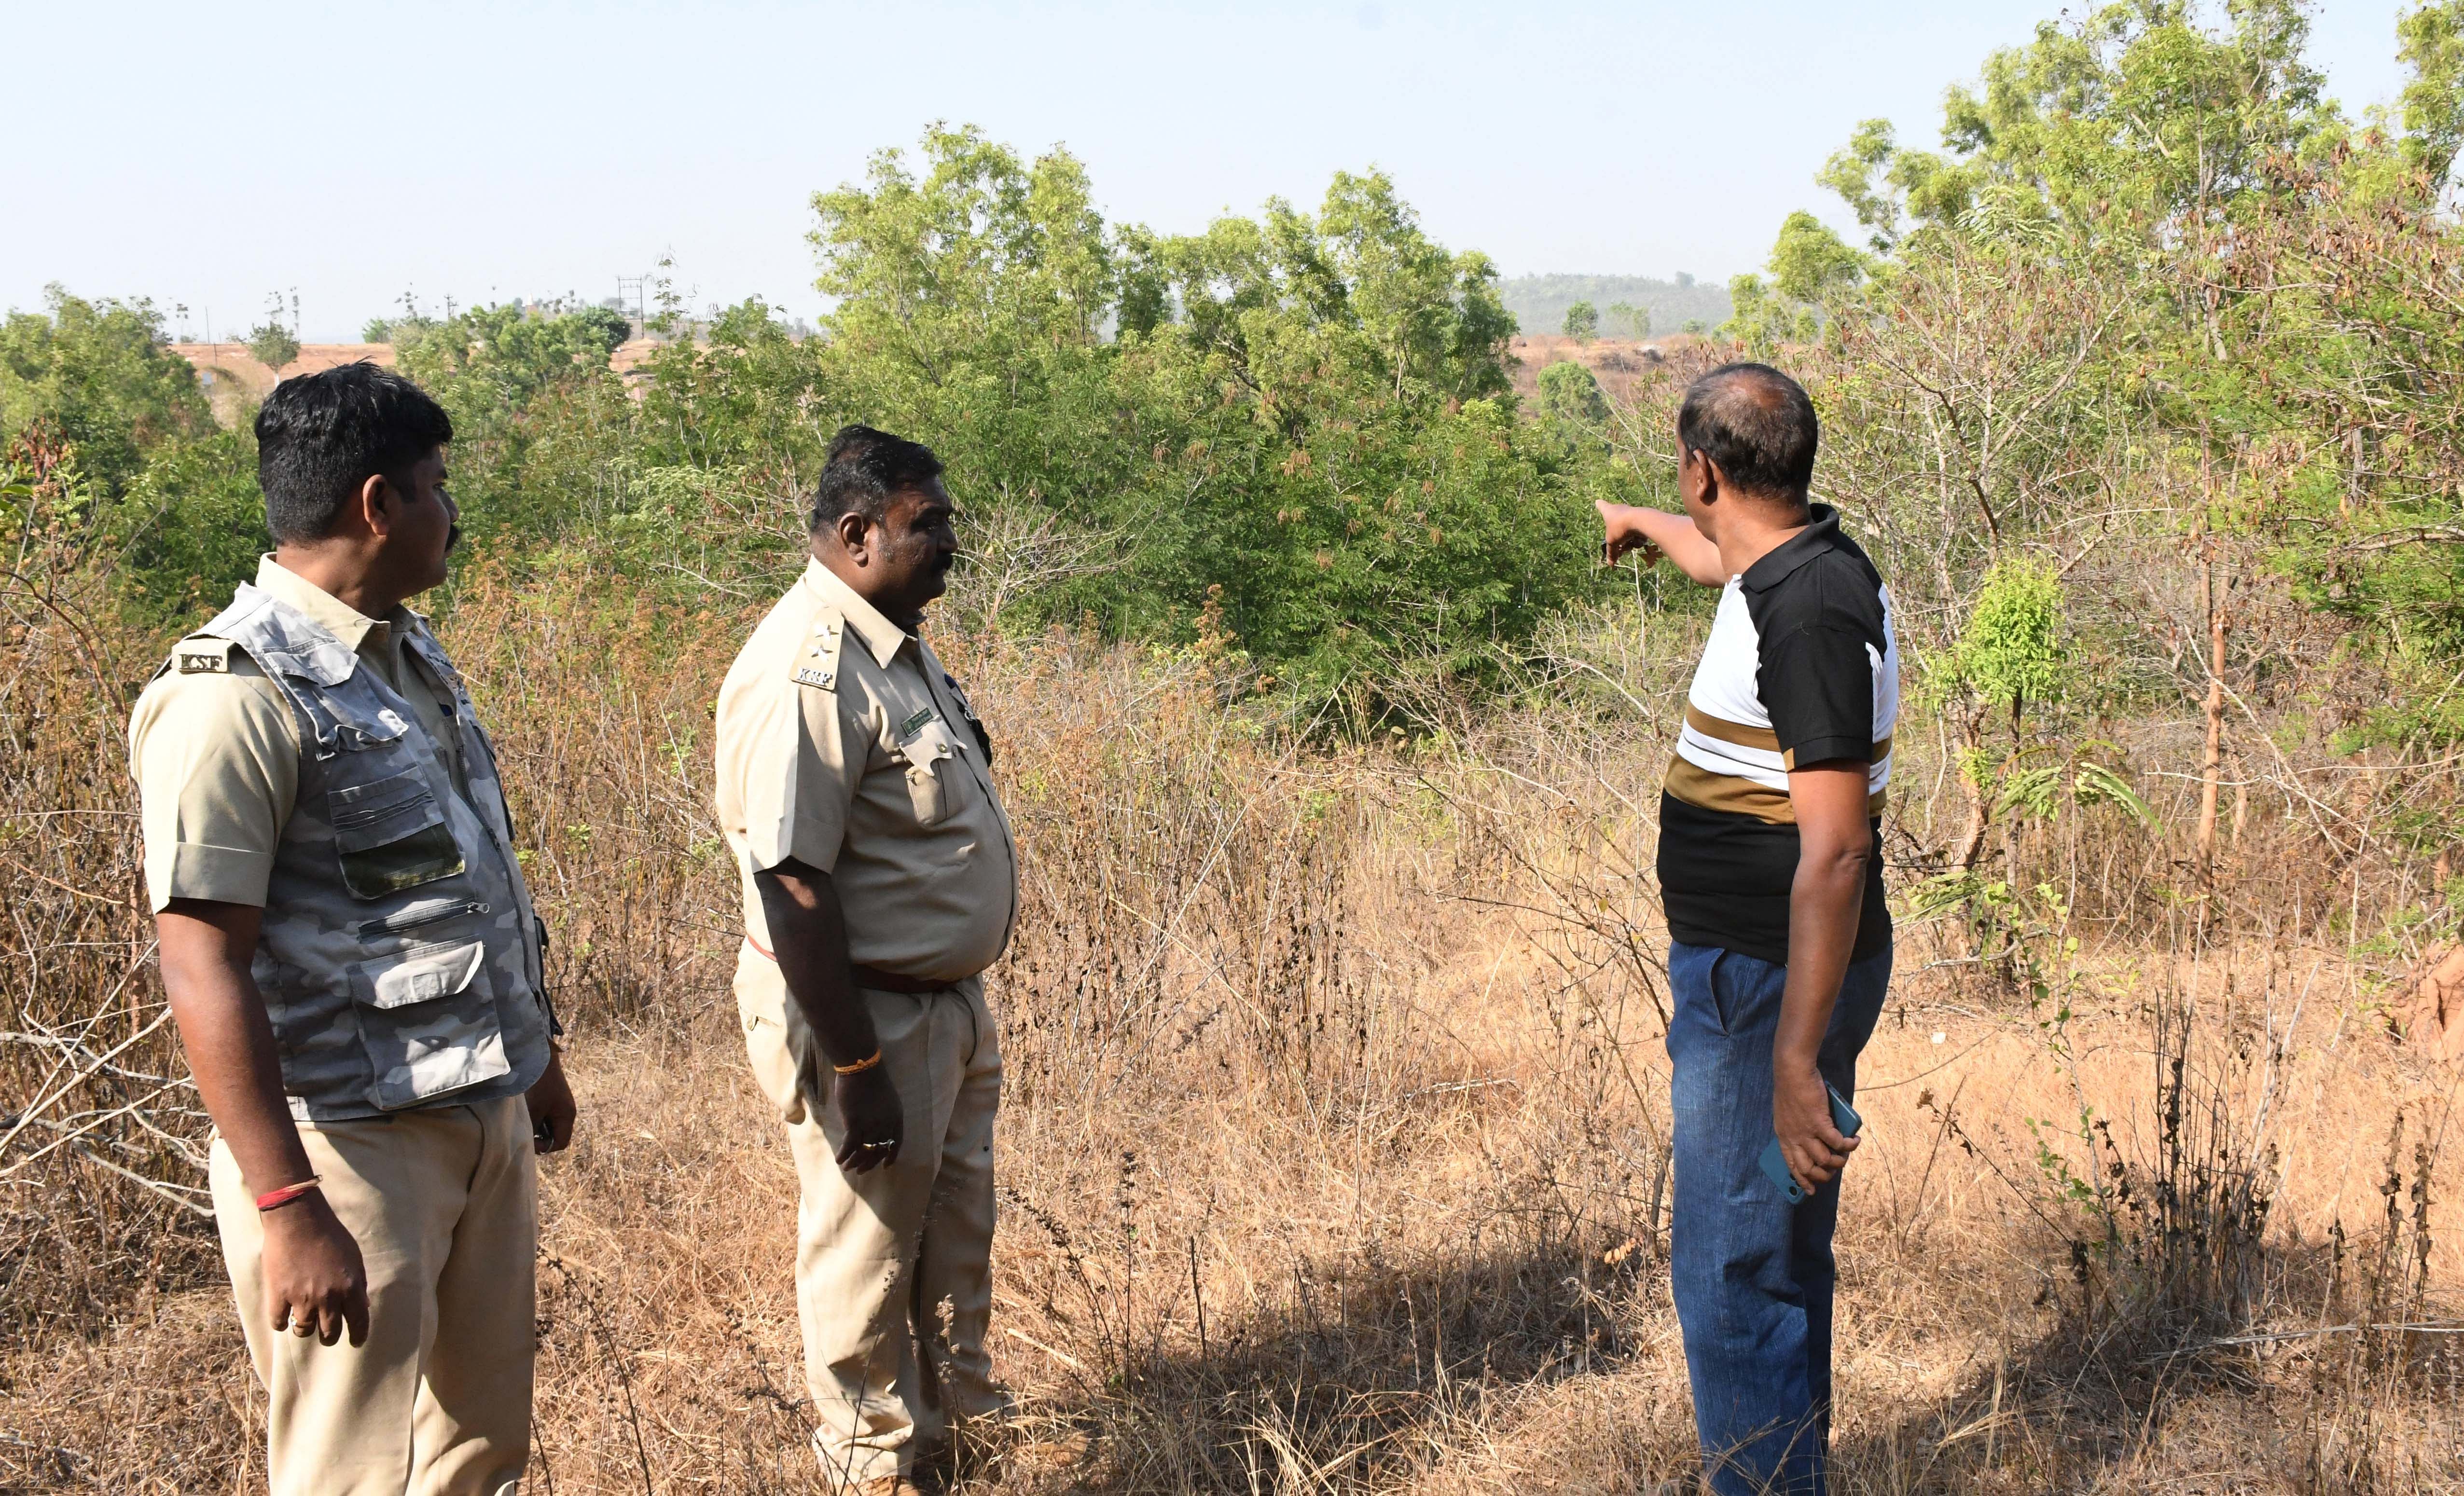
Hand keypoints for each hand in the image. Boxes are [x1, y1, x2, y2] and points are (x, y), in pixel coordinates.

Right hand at [260, 1191, 369, 1345]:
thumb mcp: (354, 1257)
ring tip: (304, 1322)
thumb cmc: (330, 1235)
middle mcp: (328, 1298)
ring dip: (305, 1329)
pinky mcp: (278, 1296)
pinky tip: (283, 1317)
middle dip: (330, 1337)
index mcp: (350, 1288)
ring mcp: (301, 1299)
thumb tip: (361, 1306)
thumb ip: (358, 1283)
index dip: (358, 1336)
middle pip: (330, 1333)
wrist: (298, 1220)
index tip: (356, 1342)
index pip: (358, 1322)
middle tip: (327, 1335)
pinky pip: (279, 1323)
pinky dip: (281, 1323)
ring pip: (304, 1331)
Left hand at [526, 1049, 575, 1154]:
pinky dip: (535, 1116)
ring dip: (535, 1125)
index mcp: (567, 1116)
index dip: (544, 1146)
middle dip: (539, 1136)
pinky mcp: (551, 1098)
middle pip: (554, 1135)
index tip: (529, 1139)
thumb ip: (532, 1128)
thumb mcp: (534, 1109)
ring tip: (524, 1118)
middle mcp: (565, 1112)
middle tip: (524, 1129)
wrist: (539, 1057)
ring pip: (547, 1125)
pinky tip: (525, 1109)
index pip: (560, 1143)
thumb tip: (527, 1142)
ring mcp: (558, 1105)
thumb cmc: (539, 1084)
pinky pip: (544, 1115)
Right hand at [833, 1064, 903, 1173]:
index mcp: (896, 1117)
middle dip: (870, 1163)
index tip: (885, 1166)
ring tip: (847, 1167)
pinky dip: (844, 1154)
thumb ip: (882, 1114)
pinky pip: (850, 1145)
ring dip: (855, 1162)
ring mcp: (871, 1124)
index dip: (890, 1156)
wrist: (862, 1067)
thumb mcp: (886, 1099)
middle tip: (861, 1170)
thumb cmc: (872, 1079)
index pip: (896, 1143)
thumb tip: (872, 1128)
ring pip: (864, 1150)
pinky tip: (838, 1159)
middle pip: (879, 1150)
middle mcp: (886, 1124)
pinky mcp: (855, 1122)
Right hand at [1595, 499, 1663, 565]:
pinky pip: (1637, 531)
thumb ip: (1611, 553)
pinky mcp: (1642, 518)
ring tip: (1630, 545)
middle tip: (1619, 547)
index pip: (1601, 506)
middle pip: (1616, 523)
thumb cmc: (1620, 527)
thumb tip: (1610, 565)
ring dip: (1628, 540)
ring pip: (1627, 530)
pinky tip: (1639, 541)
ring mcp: (1631, 513)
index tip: (1597, 501)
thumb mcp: (1613, 542)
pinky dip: (1637, 538)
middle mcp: (1620, 509)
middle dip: (1617, 537)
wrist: (1641, 521)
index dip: (1599, 505)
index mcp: (1608, 511)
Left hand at [1774, 1062, 1856, 1194]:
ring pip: (1825, 1160)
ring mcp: (1806, 1132)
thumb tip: (1813, 1136)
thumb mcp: (1786, 1113)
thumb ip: (1796, 1127)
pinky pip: (1838, 1143)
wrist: (1793, 1072)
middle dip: (1823, 1176)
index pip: (1792, 1165)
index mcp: (1783, 1136)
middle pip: (1808, 1169)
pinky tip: (1854, 1141)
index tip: (1811, 1191)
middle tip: (1833, 1172)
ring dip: (1839, 1161)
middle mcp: (1793, 1138)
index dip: (1802, 1180)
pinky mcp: (1820, 1124)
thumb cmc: (1790, 1088)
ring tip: (1846, 1155)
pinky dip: (1849, 1145)